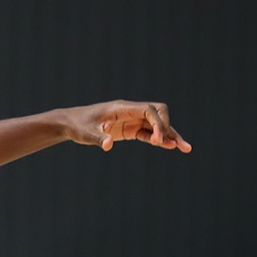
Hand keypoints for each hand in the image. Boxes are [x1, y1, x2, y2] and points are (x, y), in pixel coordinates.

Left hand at [62, 101, 190, 151]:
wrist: (70, 124)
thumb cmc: (77, 125)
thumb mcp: (85, 133)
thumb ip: (97, 138)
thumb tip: (108, 145)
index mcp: (122, 108)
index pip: (149, 110)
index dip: (158, 123)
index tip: (157, 140)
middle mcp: (131, 112)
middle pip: (159, 113)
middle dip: (167, 127)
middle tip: (171, 144)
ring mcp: (132, 120)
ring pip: (157, 125)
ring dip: (170, 135)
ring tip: (186, 148)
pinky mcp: (131, 129)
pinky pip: (150, 134)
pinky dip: (160, 141)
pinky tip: (171, 147)